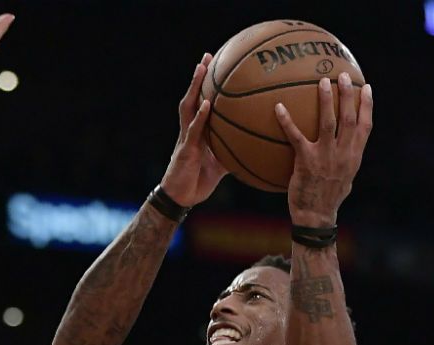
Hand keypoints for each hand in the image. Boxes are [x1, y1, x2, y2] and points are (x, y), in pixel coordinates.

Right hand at [159, 54, 229, 207]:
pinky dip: (201, 116)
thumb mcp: (220, 166)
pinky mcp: (185, 150)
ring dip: (195, 88)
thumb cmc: (197, 182)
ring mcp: (185, 138)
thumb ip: (232, 154)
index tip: (214, 66)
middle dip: (198, 77)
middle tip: (207, 56)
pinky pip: (194, 130)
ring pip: (188, 107)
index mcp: (196, 133)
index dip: (205, 86)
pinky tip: (208, 104)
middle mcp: (189, 130)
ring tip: (202, 69)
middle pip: (192, 98)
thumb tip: (253, 150)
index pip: (200, 103)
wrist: (180, 198)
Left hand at [275, 72, 372, 226]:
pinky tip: (278, 107)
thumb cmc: (328, 198)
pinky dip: (287, 121)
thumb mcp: (345, 177)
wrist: (316, 216)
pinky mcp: (306, 162)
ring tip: (321, 82)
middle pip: (349, 118)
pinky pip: (295, 137)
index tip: (366, 86)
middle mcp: (343, 154)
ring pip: (328, 123)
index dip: (367, 105)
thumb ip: (345, 158)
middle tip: (342, 75)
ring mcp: (326, 157)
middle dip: (347, 95)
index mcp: (354, 156)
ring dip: (326, 101)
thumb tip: (344, 145)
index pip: (365, 126)